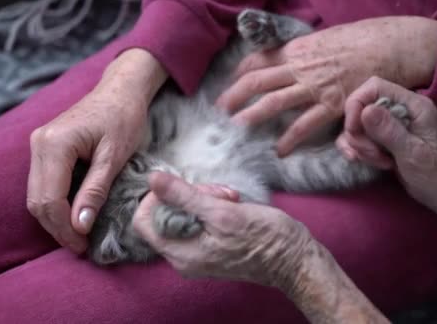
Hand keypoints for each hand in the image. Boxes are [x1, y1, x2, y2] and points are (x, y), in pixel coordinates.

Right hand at [27, 49, 166, 252]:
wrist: (121, 90)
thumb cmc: (124, 118)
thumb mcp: (115, 157)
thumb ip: (95, 190)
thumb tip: (79, 226)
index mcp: (55, 144)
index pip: (50, 199)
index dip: (64, 227)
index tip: (83, 246)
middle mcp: (38, 143)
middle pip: (37, 200)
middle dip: (57, 228)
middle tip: (80, 247)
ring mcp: (38, 144)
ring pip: (36, 194)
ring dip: (54, 218)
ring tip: (78, 236)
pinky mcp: (44, 147)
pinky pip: (42, 183)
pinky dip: (54, 203)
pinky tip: (73, 214)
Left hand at [132, 172, 314, 289]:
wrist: (293, 259)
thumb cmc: (263, 239)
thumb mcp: (222, 212)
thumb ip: (184, 196)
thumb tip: (152, 178)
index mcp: (180, 253)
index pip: (143, 222)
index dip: (155, 198)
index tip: (180, 185)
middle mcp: (183, 256)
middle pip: (164, 214)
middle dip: (188, 194)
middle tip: (217, 191)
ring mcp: (197, 251)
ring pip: (183, 212)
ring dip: (204, 196)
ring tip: (230, 196)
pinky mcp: (210, 244)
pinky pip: (198, 218)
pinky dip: (212, 205)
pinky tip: (232, 202)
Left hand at [216, 16, 436, 155]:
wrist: (393, 45)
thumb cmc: (362, 40)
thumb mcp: (326, 39)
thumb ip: (304, 53)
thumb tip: (289, 60)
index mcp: (297, 50)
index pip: (257, 61)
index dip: (238, 74)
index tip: (228, 86)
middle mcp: (300, 67)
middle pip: (256, 82)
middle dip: (233, 97)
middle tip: (218, 112)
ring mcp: (315, 87)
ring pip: (272, 103)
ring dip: (250, 117)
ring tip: (235, 130)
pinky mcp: (332, 105)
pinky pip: (304, 125)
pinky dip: (288, 139)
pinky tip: (278, 151)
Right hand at [337, 77, 436, 211]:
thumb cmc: (435, 175)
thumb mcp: (412, 153)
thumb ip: (390, 130)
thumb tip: (365, 110)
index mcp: (413, 105)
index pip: (374, 87)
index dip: (357, 105)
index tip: (353, 130)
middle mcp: (400, 109)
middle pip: (361, 106)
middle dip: (358, 132)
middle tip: (371, 153)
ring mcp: (390, 124)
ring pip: (357, 124)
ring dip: (359, 144)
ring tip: (378, 161)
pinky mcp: (381, 138)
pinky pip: (357, 137)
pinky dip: (356, 150)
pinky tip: (365, 162)